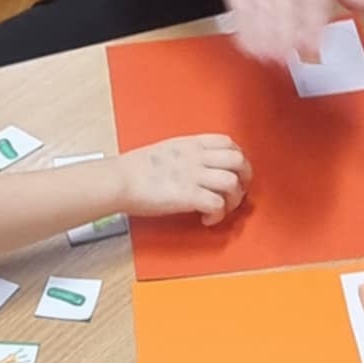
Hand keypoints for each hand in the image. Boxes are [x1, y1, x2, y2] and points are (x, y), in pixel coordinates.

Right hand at [119, 134, 250, 226]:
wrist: (120, 180)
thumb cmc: (135, 169)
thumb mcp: (166, 150)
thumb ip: (187, 155)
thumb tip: (198, 166)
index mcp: (191, 144)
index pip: (228, 143)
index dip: (238, 158)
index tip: (235, 172)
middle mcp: (196, 157)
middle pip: (238, 161)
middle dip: (244, 178)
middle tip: (236, 192)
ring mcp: (194, 176)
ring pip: (232, 182)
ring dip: (233, 199)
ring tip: (222, 208)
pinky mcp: (189, 196)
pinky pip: (217, 204)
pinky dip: (218, 215)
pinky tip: (207, 219)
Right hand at [210, 0, 363, 62]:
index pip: (314, 19)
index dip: (314, 40)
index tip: (315, 53)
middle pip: (287, 30)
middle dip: (292, 49)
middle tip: (296, 58)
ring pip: (263, 31)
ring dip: (270, 50)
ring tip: (277, 59)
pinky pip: (240, 23)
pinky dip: (247, 40)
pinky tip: (254, 49)